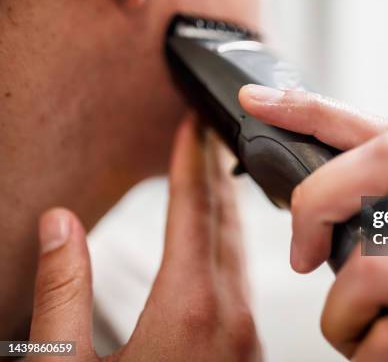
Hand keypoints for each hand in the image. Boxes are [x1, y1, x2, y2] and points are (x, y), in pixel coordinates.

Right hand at [27, 117, 259, 361]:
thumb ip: (62, 292)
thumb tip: (60, 223)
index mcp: (189, 310)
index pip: (193, 211)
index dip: (191, 161)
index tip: (193, 125)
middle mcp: (232, 319)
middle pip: (226, 223)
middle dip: (216, 172)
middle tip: (209, 135)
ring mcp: (249, 339)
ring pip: (241, 252)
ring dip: (227, 207)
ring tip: (215, 174)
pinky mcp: (249, 354)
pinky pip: (244, 282)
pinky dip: (231, 245)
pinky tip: (220, 240)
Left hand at [239, 85, 387, 360]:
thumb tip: (310, 199)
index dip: (318, 111)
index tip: (261, 102)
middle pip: (383, 164)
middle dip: (317, 206)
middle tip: (305, 255)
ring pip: (374, 269)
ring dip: (342, 317)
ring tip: (365, 335)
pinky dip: (368, 357)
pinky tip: (387, 361)